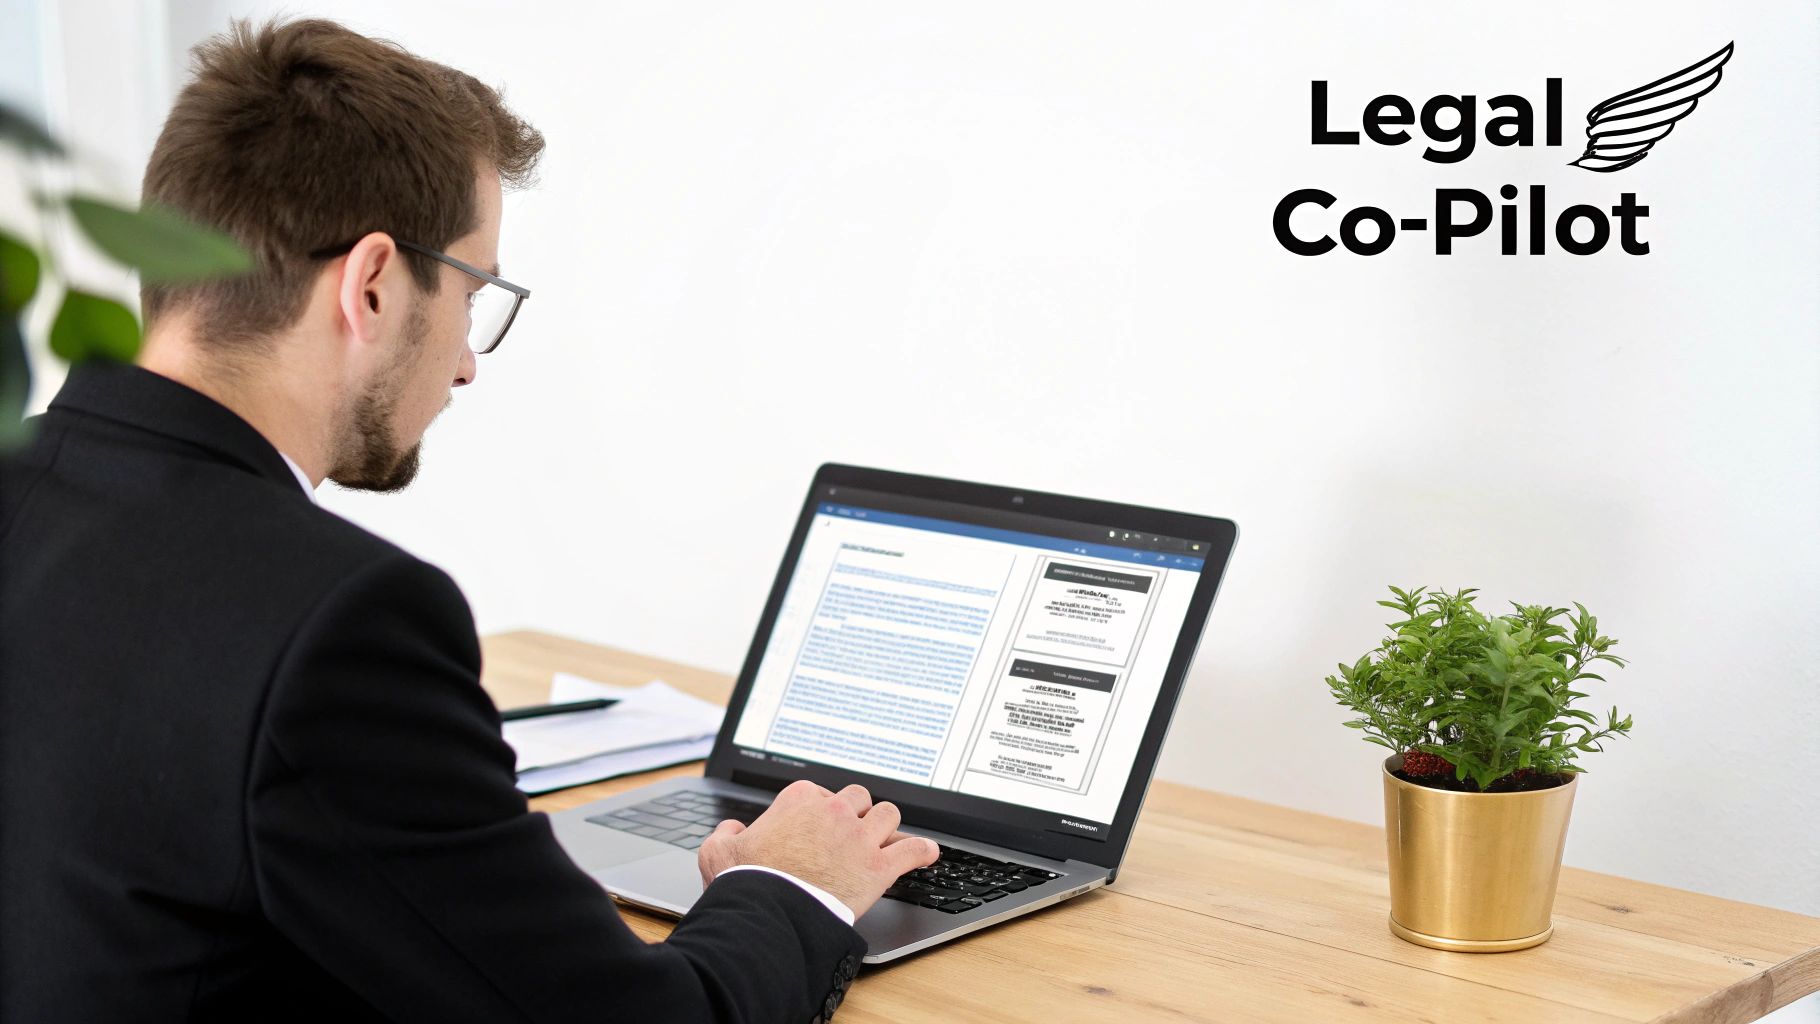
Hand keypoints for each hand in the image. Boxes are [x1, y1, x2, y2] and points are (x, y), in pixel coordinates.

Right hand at [697, 779, 939, 918]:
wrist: (771, 912)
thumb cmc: (747, 882)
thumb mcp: (717, 852)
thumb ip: (724, 835)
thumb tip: (732, 830)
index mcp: (799, 799)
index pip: (819, 791)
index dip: (819, 809)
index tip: (818, 825)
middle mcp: (834, 810)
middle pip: (858, 798)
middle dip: (856, 813)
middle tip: (852, 832)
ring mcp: (860, 836)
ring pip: (888, 815)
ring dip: (887, 827)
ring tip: (886, 839)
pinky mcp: (879, 866)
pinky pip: (914, 849)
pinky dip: (923, 851)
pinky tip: (928, 853)